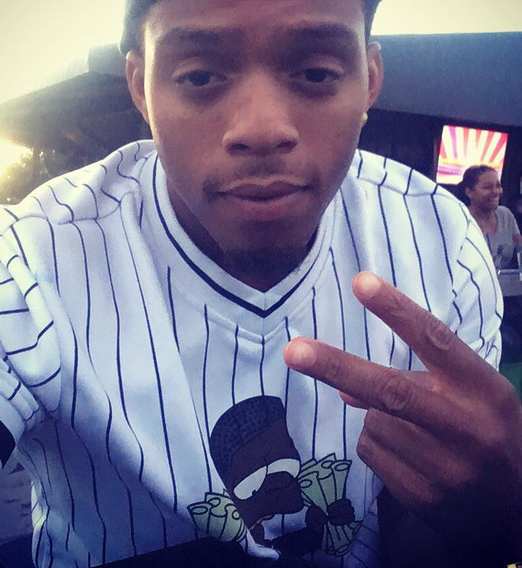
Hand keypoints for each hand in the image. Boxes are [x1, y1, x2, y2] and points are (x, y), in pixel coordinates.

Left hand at [284, 272, 521, 563]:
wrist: (518, 509)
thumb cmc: (487, 432)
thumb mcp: (469, 395)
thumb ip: (415, 379)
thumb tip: (344, 388)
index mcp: (485, 390)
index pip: (436, 341)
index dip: (397, 311)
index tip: (361, 282)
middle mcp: (467, 428)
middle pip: (391, 391)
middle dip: (337, 368)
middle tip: (293, 351)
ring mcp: (445, 469)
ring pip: (373, 422)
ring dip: (376, 417)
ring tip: (417, 432)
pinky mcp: (424, 499)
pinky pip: (371, 454)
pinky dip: (377, 446)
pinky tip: (411, 458)